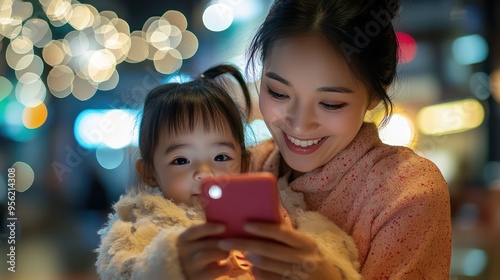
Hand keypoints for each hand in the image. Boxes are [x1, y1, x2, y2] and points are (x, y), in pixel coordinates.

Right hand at [177, 223, 229, 279]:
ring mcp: (189, 266)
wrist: (187, 272)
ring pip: (205, 255)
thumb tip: (226, 223)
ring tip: (228, 253)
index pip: (194, 230)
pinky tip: (228, 264)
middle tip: (232, 241)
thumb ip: (206, 231)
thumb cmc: (197, 251)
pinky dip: (224, 267)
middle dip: (221, 242)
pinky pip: (213, 271)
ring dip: (221, 253)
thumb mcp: (197, 240)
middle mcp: (183, 252)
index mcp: (183, 238)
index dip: (209, 228)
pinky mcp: (197, 278)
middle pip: (204, 243)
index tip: (224, 227)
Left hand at [218, 223, 341, 279]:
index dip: (262, 228)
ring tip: (243, 252)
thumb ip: (288, 236)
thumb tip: (262, 221)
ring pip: (265, 265)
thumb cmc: (312, 259)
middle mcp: (303, 259)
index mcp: (306, 243)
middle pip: (268, 250)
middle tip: (226, 241)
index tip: (245, 224)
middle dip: (244, 244)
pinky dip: (256, 272)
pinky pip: (266, 278)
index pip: (282, 233)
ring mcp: (297, 275)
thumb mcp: (306, 246)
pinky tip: (253, 267)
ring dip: (249, 258)